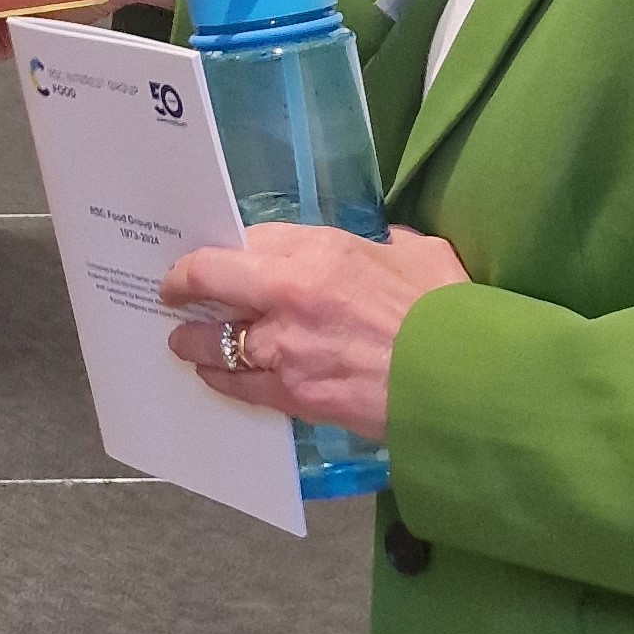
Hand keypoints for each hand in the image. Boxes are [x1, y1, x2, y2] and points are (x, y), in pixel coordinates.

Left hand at [159, 223, 467, 441]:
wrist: (463, 383)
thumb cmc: (448, 314)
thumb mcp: (418, 255)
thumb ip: (387, 245)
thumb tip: (383, 246)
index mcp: (322, 251)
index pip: (249, 238)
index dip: (226, 247)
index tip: (212, 253)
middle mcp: (290, 294)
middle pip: (211, 279)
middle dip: (183, 283)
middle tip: (171, 290)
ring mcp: (287, 349)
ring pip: (214, 340)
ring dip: (192, 340)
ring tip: (182, 340)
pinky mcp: (294, 395)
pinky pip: (239, 386)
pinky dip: (221, 379)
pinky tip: (212, 376)